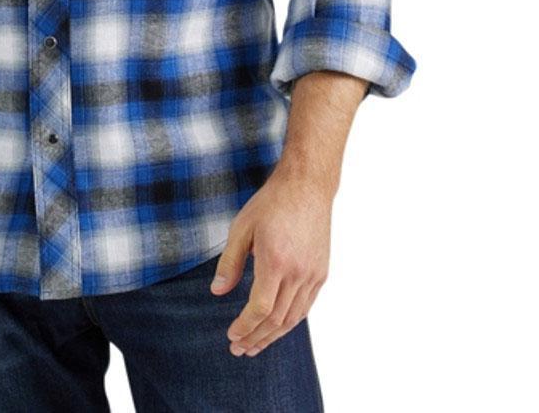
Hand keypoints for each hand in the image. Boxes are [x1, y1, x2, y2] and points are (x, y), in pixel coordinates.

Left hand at [209, 168, 331, 357]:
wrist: (307, 187)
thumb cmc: (272, 203)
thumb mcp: (241, 227)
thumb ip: (229, 262)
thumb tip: (217, 291)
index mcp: (275, 261)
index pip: (259, 308)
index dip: (245, 327)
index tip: (232, 336)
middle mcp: (297, 273)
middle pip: (276, 319)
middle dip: (256, 338)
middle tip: (239, 350)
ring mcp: (313, 275)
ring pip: (293, 318)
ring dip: (273, 336)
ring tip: (255, 346)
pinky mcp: (321, 273)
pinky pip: (306, 306)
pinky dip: (290, 321)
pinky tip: (277, 327)